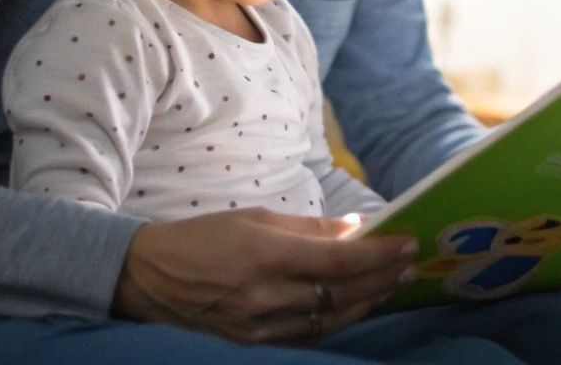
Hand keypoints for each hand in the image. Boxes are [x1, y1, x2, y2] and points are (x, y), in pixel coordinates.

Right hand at [112, 208, 417, 344]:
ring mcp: (263, 326)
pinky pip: (310, 335)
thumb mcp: (256, 218)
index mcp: (267, 255)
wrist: (150, 279)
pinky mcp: (257, 344)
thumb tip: (357, 229)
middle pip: (342, 293)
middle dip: (382, 278)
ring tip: (392, 283)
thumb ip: (310, 228)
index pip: (340, 261)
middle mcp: (268, 296)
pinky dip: (338, 320)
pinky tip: (356, 305)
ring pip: (332, 319)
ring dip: (368, 301)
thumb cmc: (204, 237)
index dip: (380, 254)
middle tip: (410, 263)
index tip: (408, 242)